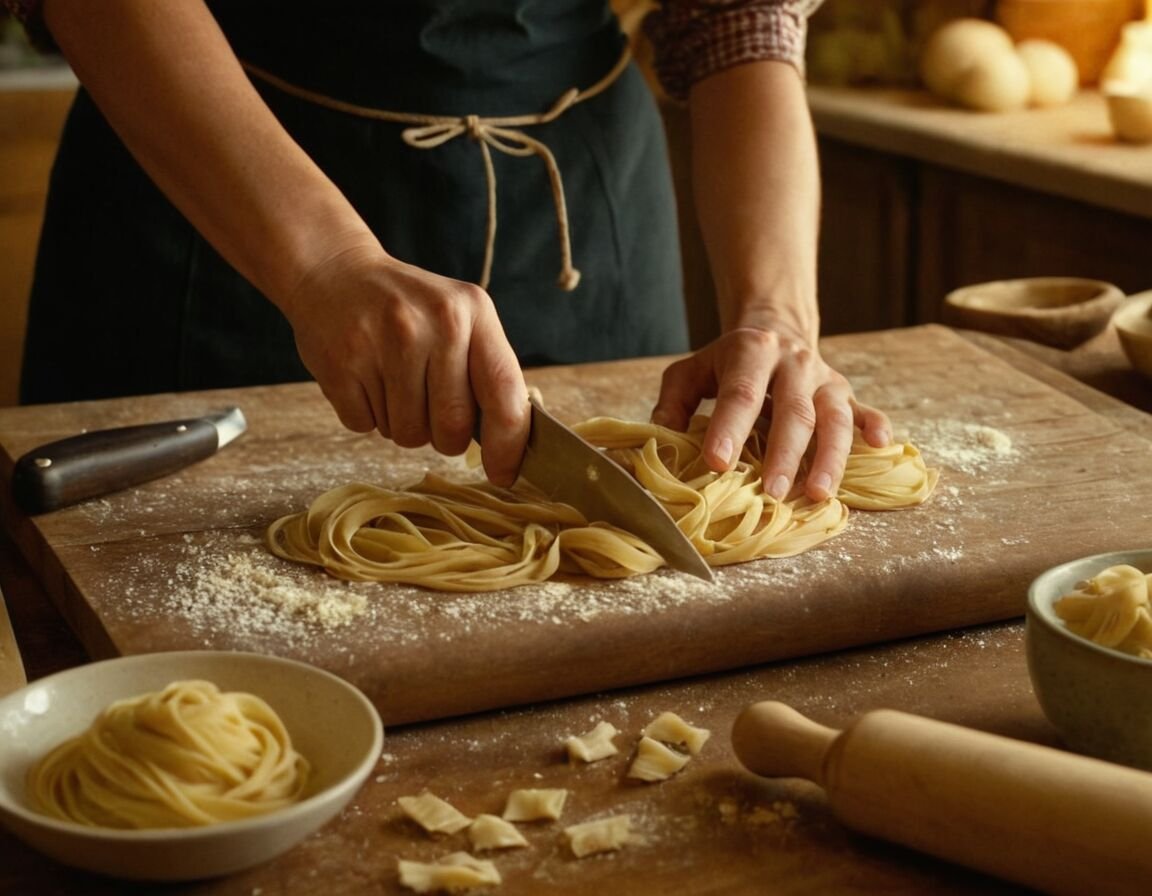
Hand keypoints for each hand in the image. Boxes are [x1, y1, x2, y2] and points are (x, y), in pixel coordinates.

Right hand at [282, 244, 530, 485]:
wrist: (334, 272)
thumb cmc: (410, 307)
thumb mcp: (461, 317)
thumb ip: (488, 370)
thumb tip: (513, 442)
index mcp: (473, 312)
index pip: (504, 396)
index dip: (508, 447)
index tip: (503, 475)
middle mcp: (433, 323)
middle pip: (452, 430)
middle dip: (444, 436)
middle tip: (429, 405)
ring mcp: (383, 342)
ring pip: (407, 434)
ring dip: (402, 424)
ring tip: (392, 381)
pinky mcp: (341, 363)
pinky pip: (365, 426)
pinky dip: (367, 415)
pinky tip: (364, 377)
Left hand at [651, 325, 890, 501]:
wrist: (774, 329)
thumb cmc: (727, 364)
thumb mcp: (691, 372)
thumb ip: (674, 404)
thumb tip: (662, 440)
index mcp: (751, 353)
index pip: (740, 394)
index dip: (729, 428)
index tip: (717, 462)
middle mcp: (794, 363)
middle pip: (793, 412)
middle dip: (784, 454)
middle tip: (773, 492)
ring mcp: (824, 379)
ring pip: (834, 419)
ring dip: (830, 458)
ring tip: (818, 494)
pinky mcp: (846, 394)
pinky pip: (865, 411)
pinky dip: (874, 428)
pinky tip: (880, 445)